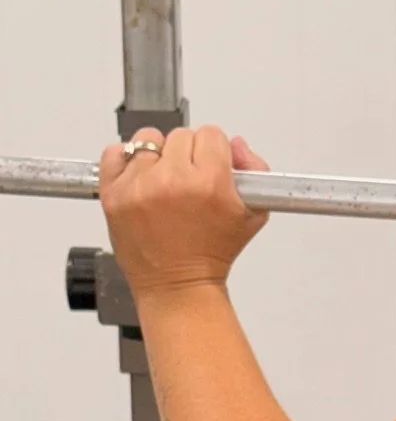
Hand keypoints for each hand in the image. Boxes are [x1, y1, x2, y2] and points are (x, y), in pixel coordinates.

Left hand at [98, 126, 270, 297]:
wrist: (177, 285)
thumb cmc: (212, 253)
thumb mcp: (253, 214)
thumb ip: (255, 170)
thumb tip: (235, 145)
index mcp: (209, 183)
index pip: (211, 135)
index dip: (214, 151)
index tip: (210, 167)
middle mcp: (172, 180)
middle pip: (180, 136)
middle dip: (187, 155)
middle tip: (188, 180)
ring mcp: (138, 186)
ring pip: (148, 140)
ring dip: (157, 155)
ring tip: (162, 180)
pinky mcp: (113, 195)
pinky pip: (114, 153)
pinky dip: (125, 161)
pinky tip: (138, 178)